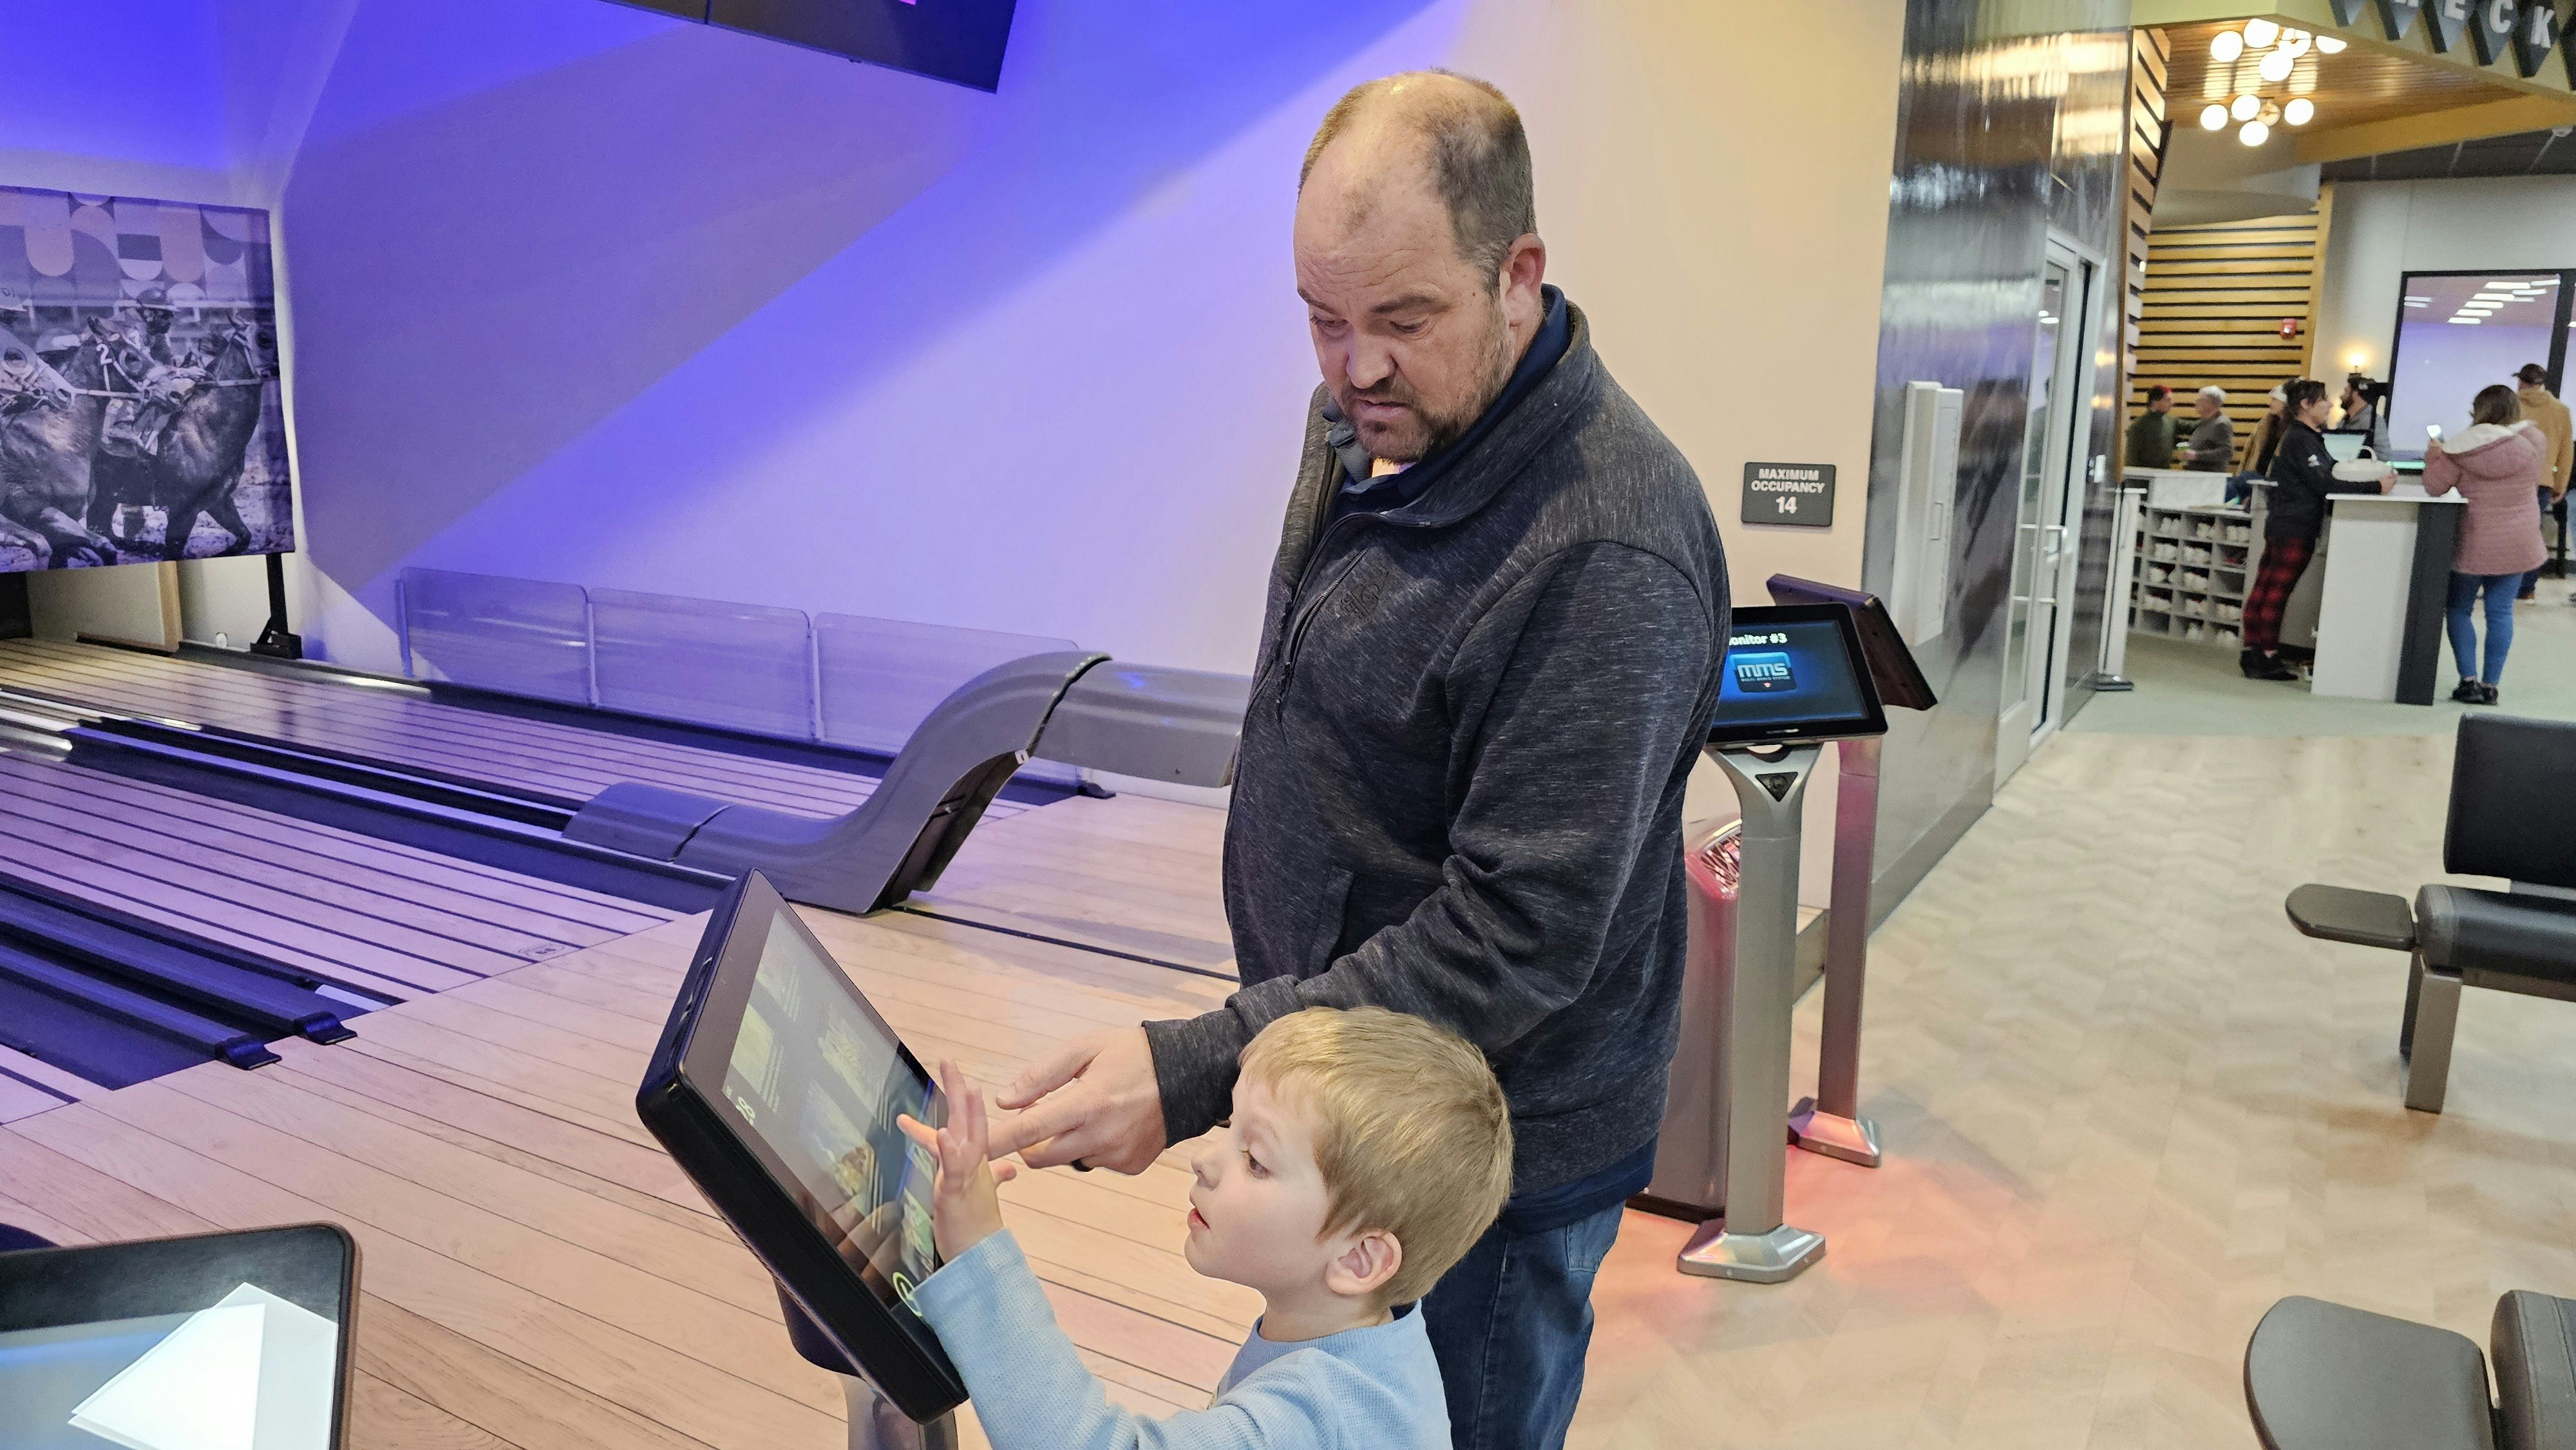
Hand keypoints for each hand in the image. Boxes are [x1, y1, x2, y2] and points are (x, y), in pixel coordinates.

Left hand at [896, 1060, 1017, 1260]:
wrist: (982, 1261)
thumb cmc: (977, 1228)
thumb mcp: (982, 1193)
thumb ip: (996, 1175)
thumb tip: (1009, 1168)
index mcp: (975, 1160)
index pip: (968, 1123)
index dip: (959, 1099)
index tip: (952, 1072)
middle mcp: (974, 1163)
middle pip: (969, 1120)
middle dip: (958, 1090)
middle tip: (947, 1061)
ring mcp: (967, 1177)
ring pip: (969, 1139)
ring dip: (965, 1113)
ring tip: (963, 1086)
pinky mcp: (957, 1192)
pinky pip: (954, 1169)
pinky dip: (949, 1150)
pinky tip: (945, 1133)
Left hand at [985, 1028, 1168, 1173]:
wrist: (1188, 1075)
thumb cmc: (1131, 1054)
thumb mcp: (1084, 1049)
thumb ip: (1041, 1075)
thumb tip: (1004, 1100)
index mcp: (1086, 1103)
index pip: (1028, 1129)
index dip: (996, 1140)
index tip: (972, 1149)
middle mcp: (1100, 1135)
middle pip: (1040, 1156)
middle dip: (1028, 1141)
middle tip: (1039, 1113)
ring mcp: (1117, 1155)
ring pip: (1068, 1159)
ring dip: (1064, 1141)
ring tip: (1088, 1110)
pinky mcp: (1130, 1165)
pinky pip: (1095, 1162)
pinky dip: (1092, 1146)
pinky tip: (1111, 1123)